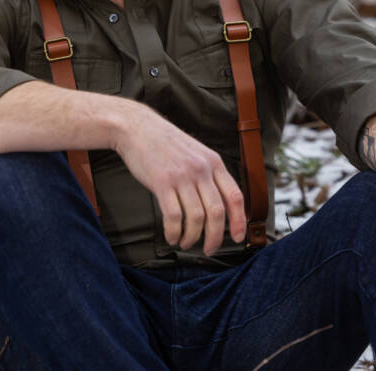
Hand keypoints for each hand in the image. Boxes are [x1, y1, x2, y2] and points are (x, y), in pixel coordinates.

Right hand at [112, 103, 246, 254]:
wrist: (136, 128)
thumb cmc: (164, 143)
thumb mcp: (195, 152)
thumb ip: (208, 174)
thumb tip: (218, 205)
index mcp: (213, 162)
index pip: (235, 197)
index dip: (239, 221)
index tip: (236, 237)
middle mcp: (201, 169)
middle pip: (216, 212)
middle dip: (215, 237)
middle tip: (209, 249)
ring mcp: (181, 176)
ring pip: (196, 218)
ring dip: (192, 237)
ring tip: (185, 243)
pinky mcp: (161, 182)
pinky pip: (173, 216)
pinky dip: (174, 232)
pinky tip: (171, 236)